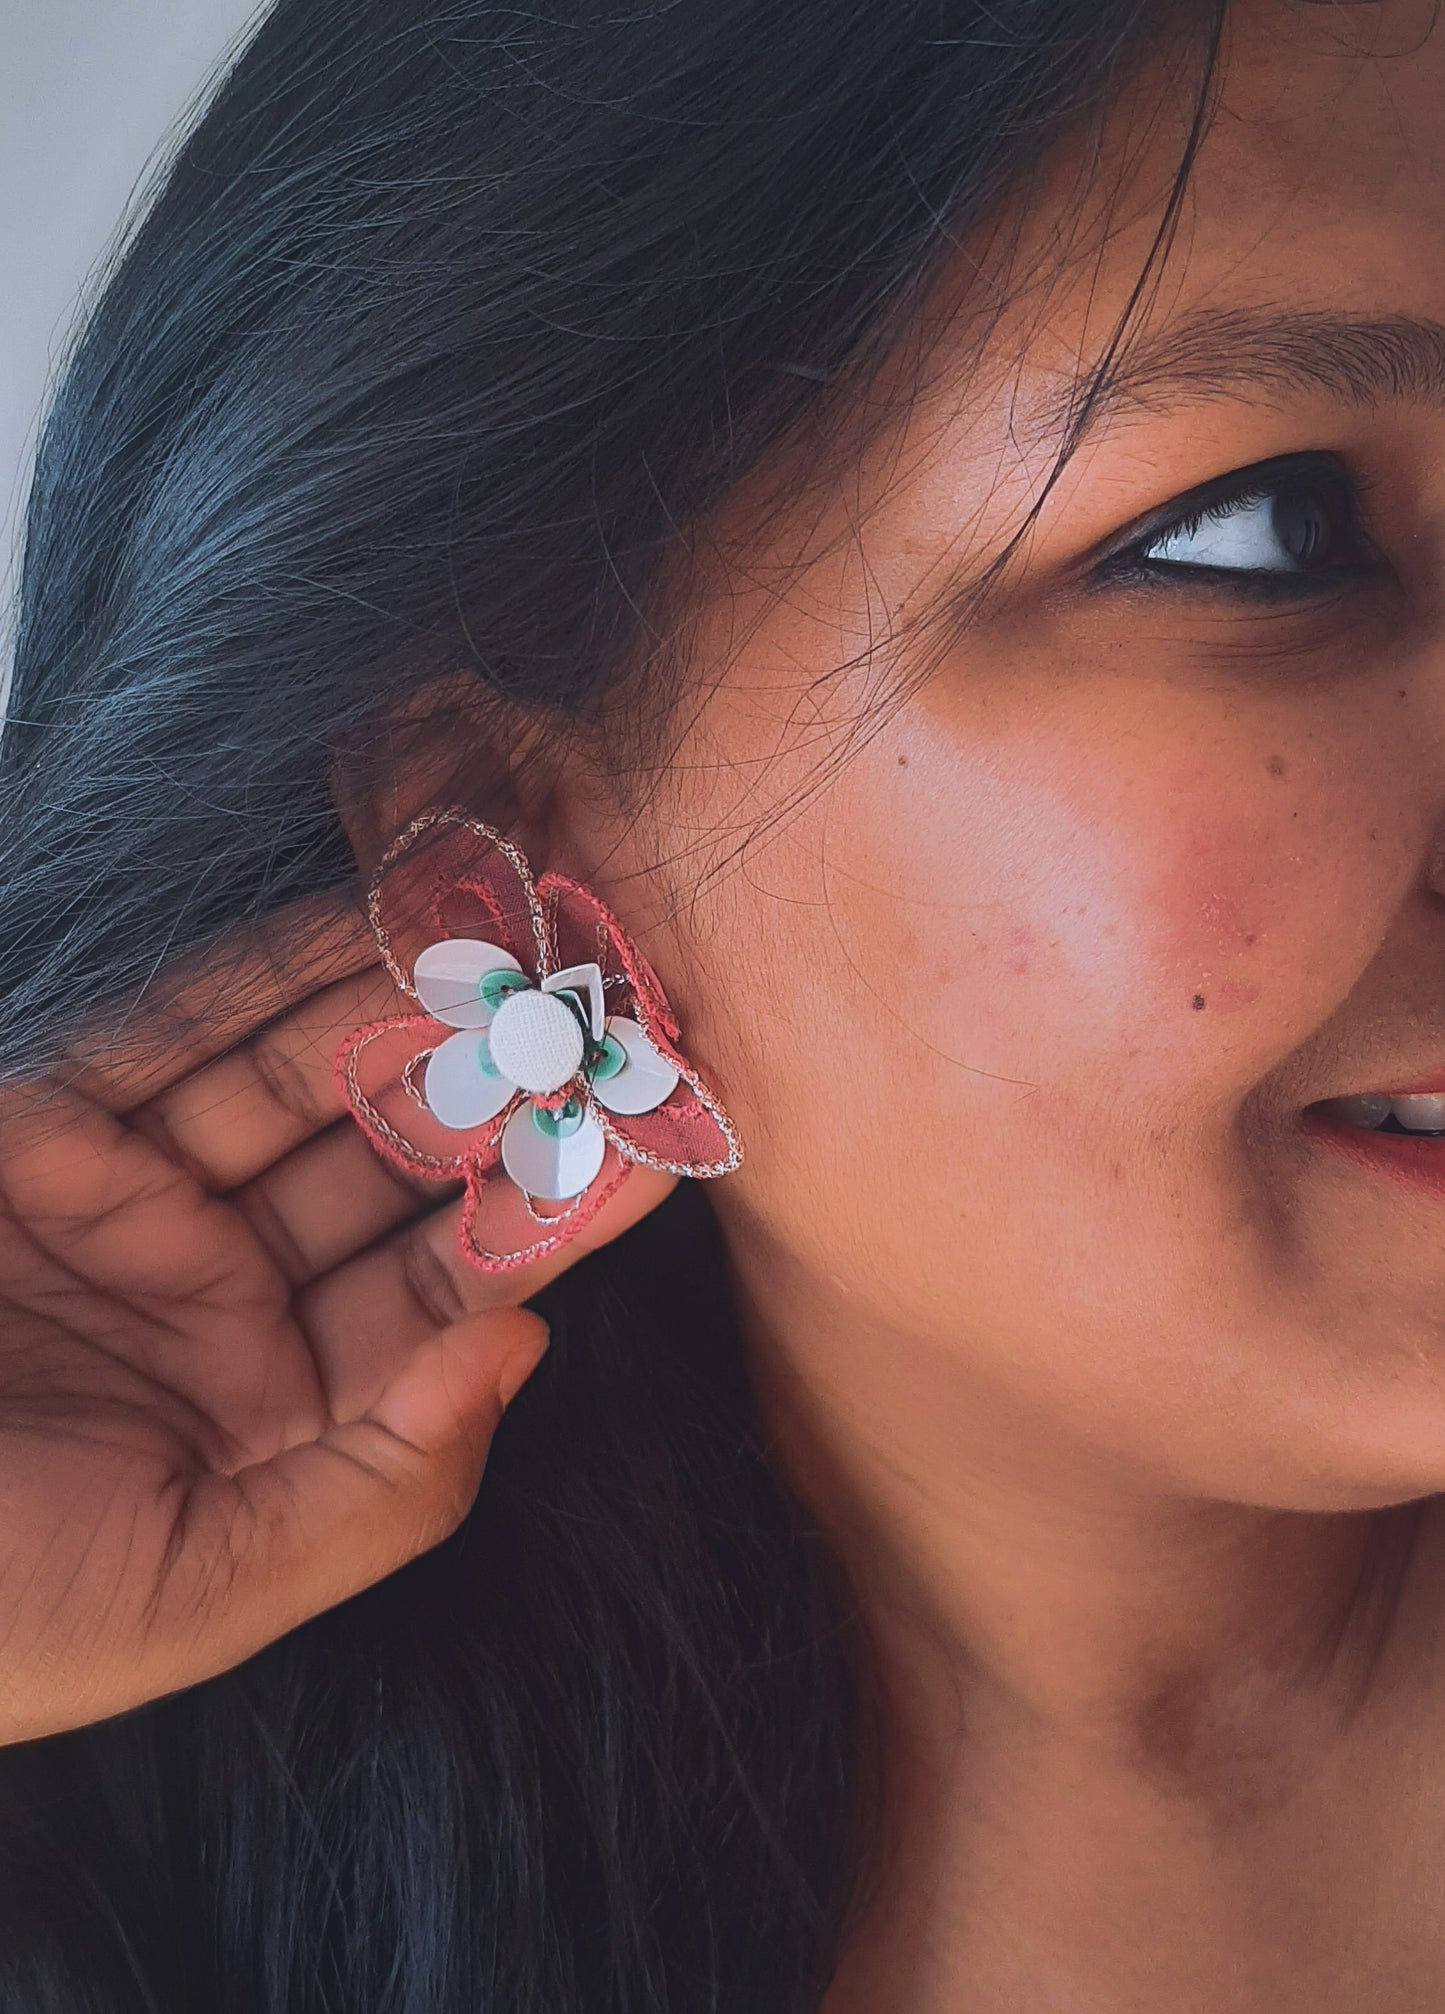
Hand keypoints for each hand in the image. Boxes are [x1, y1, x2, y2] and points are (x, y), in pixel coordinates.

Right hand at [0, 891, 673, 1745]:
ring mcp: (135, 1201)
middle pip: (389, 1170)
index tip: (656, 1132)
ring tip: (517, 933)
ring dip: (405, 1008)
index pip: (447, 1294)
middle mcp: (219, 1300)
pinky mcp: (46, 1119)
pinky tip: (377, 915)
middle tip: (602, 997)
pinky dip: (273, 970)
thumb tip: (525, 1344)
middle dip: (491, 1085)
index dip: (550, 1214)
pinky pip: (177, 1028)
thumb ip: (382, 1487)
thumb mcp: (194, 1595)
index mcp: (273, 1422)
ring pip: (300, 1081)